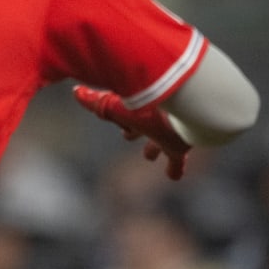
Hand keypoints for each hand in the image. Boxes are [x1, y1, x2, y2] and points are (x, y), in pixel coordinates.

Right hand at [74, 85, 190, 179]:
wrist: (191, 112)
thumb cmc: (154, 107)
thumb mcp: (118, 107)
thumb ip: (97, 103)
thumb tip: (76, 91)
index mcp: (137, 110)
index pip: (121, 111)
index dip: (115, 114)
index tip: (110, 116)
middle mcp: (152, 120)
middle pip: (141, 125)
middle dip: (134, 130)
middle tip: (127, 136)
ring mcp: (167, 134)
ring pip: (158, 144)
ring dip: (153, 149)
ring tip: (149, 157)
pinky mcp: (180, 149)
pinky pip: (176, 163)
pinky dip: (174, 169)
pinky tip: (174, 176)